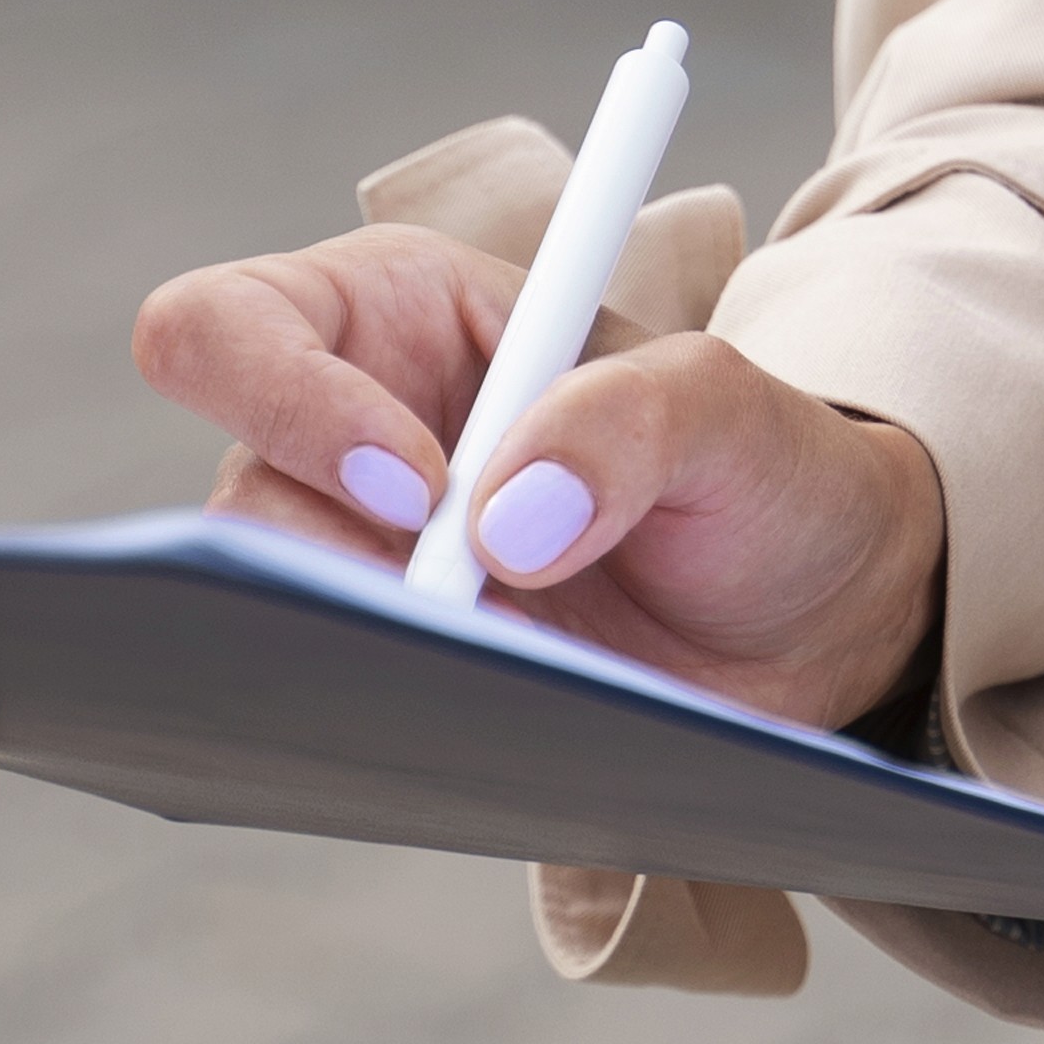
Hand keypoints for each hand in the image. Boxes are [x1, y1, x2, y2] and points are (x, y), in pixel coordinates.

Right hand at [131, 226, 943, 742]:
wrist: (814, 615)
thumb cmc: (763, 471)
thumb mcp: (731, 411)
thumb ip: (629, 422)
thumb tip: (502, 526)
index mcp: (397, 313)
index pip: (231, 326)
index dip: (289, 402)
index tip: (419, 487)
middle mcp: (347, 438)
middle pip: (229, 502)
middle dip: (318, 567)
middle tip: (447, 612)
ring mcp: (362, 569)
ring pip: (268, 623)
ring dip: (367, 656)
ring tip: (500, 673)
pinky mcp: (395, 672)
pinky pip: (333, 709)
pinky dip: (395, 725)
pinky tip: (493, 730)